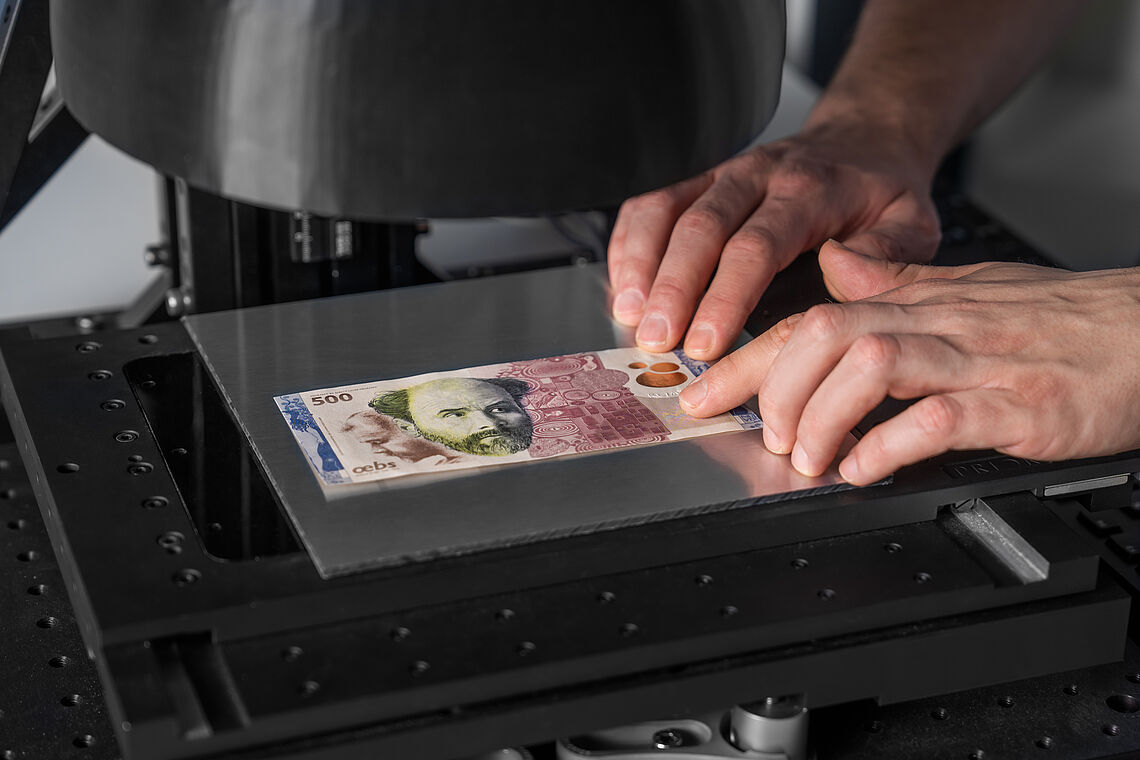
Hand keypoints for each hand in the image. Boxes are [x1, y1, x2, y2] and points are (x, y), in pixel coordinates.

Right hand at [607, 118, 940, 360]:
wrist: (865, 140)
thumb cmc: (882, 194)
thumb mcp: (912, 223)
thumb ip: (887, 255)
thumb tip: (843, 275)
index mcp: (809, 191)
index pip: (757, 245)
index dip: (725, 296)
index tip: (706, 343)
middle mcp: (759, 175)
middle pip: (701, 227)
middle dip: (672, 287)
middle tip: (655, 339)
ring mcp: (723, 173)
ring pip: (666, 207)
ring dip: (641, 262)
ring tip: (628, 313)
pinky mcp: (700, 177)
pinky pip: (652, 200)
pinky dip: (629, 240)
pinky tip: (622, 282)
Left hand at [678, 240, 1139, 484]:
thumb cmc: (1063, 320)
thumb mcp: (968, 290)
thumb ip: (894, 280)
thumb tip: (832, 265)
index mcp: (920, 300)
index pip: (812, 316)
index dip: (746, 357)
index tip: (700, 394)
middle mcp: (939, 322)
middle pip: (827, 332)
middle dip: (773, 385)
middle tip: (760, 433)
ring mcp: (979, 362)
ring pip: (872, 363)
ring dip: (820, 415)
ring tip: (803, 456)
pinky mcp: (1020, 405)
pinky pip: (938, 419)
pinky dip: (888, 445)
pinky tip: (863, 469)